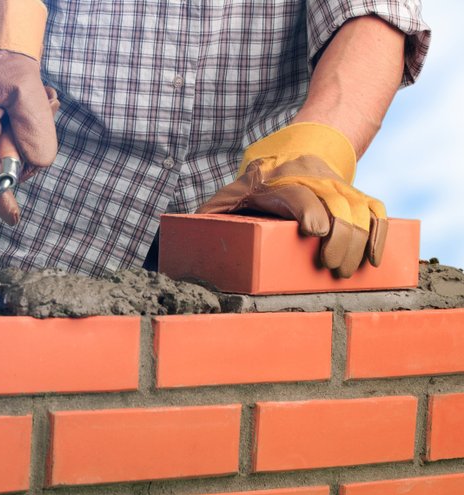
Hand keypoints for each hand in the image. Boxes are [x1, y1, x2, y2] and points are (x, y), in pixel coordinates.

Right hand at [0, 50, 59, 224]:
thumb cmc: (2, 61)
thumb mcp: (27, 88)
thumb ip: (35, 128)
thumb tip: (37, 164)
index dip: (0, 199)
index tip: (14, 219)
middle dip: (25, 149)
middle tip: (42, 108)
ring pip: (3, 153)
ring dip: (24, 136)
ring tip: (33, 101)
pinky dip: (16, 131)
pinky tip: (21, 106)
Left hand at [197, 123, 387, 277]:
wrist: (292, 150)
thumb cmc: (251, 187)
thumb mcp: (227, 197)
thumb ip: (211, 216)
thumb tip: (187, 238)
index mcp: (275, 183)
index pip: (297, 193)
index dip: (308, 209)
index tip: (314, 231)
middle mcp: (310, 180)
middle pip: (334, 204)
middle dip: (338, 239)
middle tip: (330, 269)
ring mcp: (335, 185)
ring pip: (357, 209)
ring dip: (358, 242)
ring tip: (345, 272)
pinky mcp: (353, 193)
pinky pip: (374, 209)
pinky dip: (380, 233)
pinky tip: (375, 259)